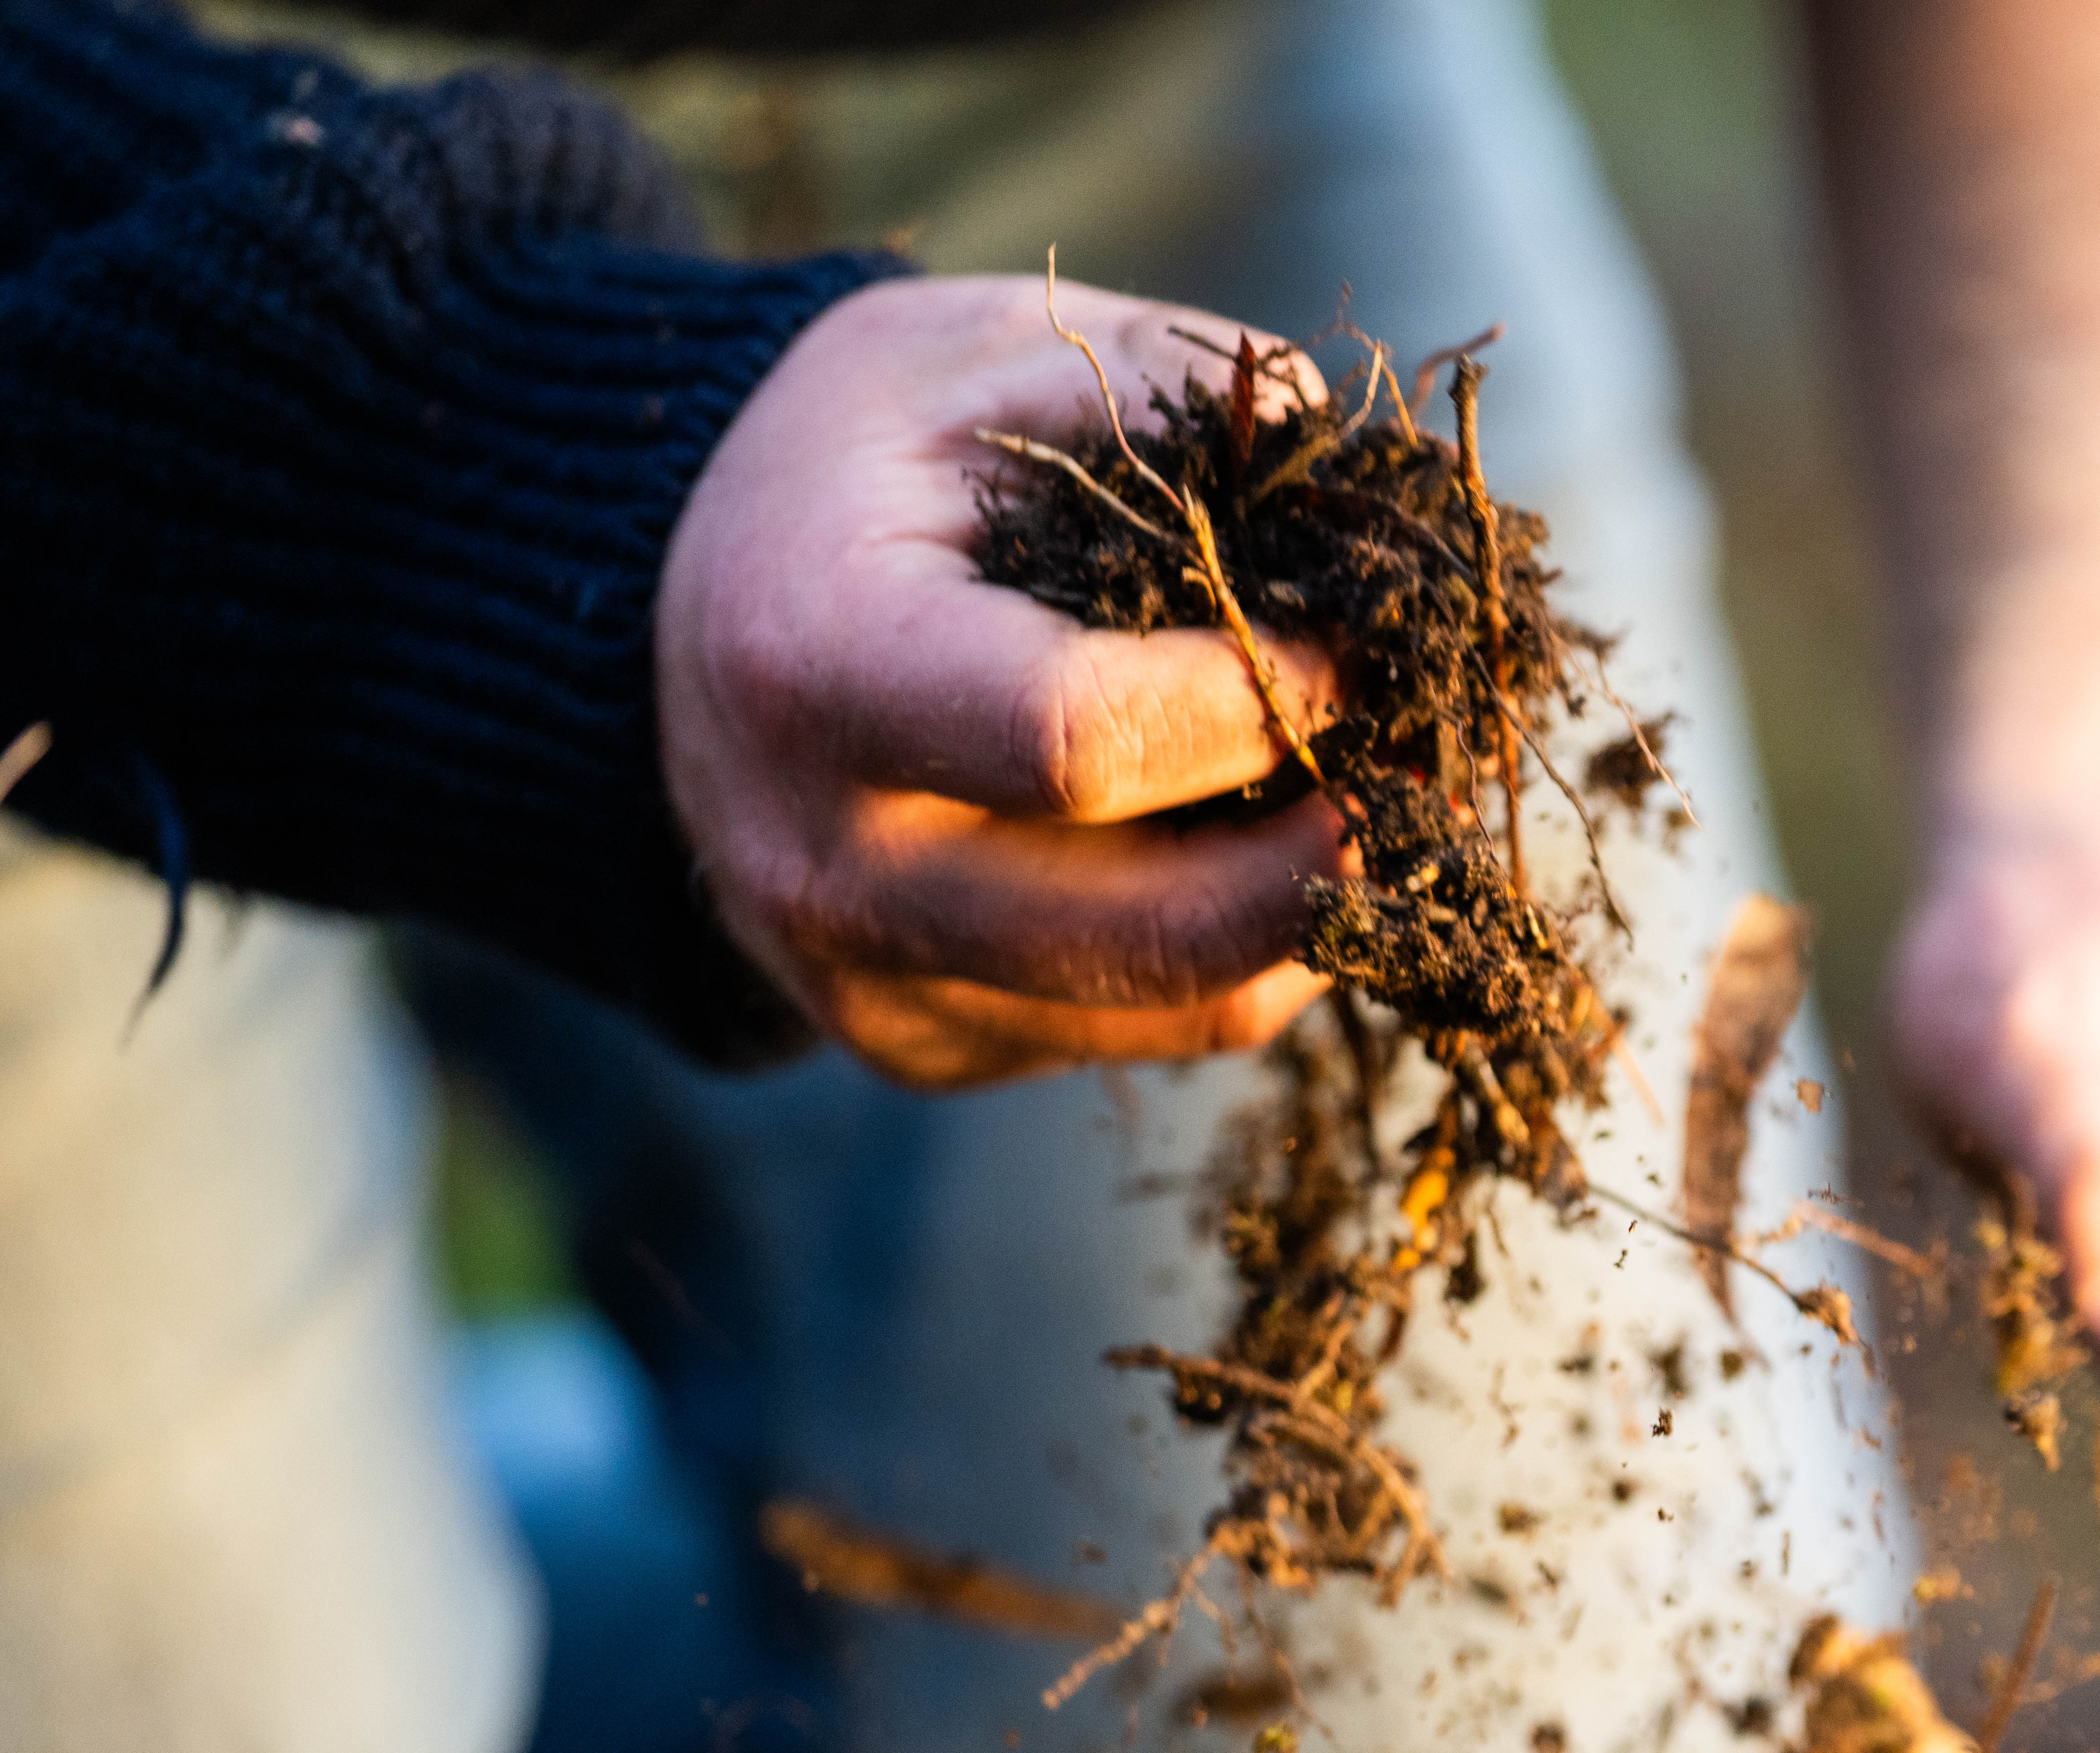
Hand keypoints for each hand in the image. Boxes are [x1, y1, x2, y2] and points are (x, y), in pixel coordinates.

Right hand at [656, 275, 1343, 1087]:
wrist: (677, 616)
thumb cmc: (852, 464)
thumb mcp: (986, 356)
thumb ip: (1180, 401)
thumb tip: (1373, 499)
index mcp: (815, 666)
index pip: (1084, 741)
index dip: (1262, 702)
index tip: (1356, 652)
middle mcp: (828, 868)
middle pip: (1160, 932)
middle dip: (1337, 852)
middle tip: (1422, 764)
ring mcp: (874, 989)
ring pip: (1186, 1008)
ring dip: (1317, 911)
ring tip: (1363, 795)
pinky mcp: (925, 1048)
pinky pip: (1147, 1032)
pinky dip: (1242, 948)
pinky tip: (1251, 842)